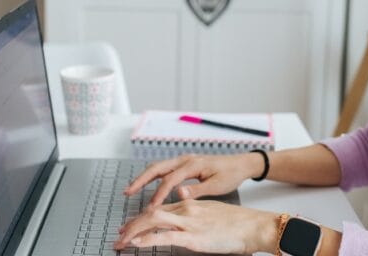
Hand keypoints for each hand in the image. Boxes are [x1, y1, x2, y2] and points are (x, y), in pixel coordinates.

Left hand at [114, 200, 277, 253]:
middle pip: (151, 213)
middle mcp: (186, 209)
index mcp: (190, 204)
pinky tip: (136, 244)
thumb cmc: (238, 223)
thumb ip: (196, 213)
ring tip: (121, 241)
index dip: (140, 218)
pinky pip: (165, 237)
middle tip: (119, 237)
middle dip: (131, 225)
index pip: (158, 209)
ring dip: (133, 231)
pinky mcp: (194, 237)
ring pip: (153, 221)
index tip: (129, 227)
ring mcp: (189, 222)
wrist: (254, 226)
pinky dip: (148, 240)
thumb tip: (184, 216)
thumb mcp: (213, 213)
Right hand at [124, 153, 262, 205]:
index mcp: (193, 165)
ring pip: (158, 167)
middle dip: (141, 180)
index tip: (151, 208)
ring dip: (144, 177)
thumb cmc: (230, 174)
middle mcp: (185, 160)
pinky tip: (146, 185)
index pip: (170, 180)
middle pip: (157, 168)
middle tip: (127, 192)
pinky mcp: (185, 164)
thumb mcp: (217, 185)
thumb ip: (197, 190)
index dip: (158, 194)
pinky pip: (164, 169)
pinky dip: (153, 176)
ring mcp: (184, 160)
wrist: (240, 164)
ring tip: (131, 189)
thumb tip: (179, 194)